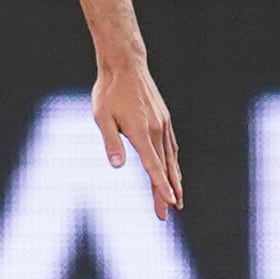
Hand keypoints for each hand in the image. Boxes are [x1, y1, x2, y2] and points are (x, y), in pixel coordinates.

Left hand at [92, 59, 182, 218]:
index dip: (160, 187)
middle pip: (165, 167)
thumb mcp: (101, 117)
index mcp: (141, 132)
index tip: (169, 203)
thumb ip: (111, 142)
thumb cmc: (108, 92)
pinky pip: (171, 145)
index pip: (153, 166)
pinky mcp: (163, 119)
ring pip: (171, 158)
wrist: (125, 66)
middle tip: (170, 213)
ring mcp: (163, 124)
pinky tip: (173, 170)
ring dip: (174, 179)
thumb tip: (119, 166)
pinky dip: (173, 161)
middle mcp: (157, 130)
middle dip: (168, 192)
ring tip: (178, 199)